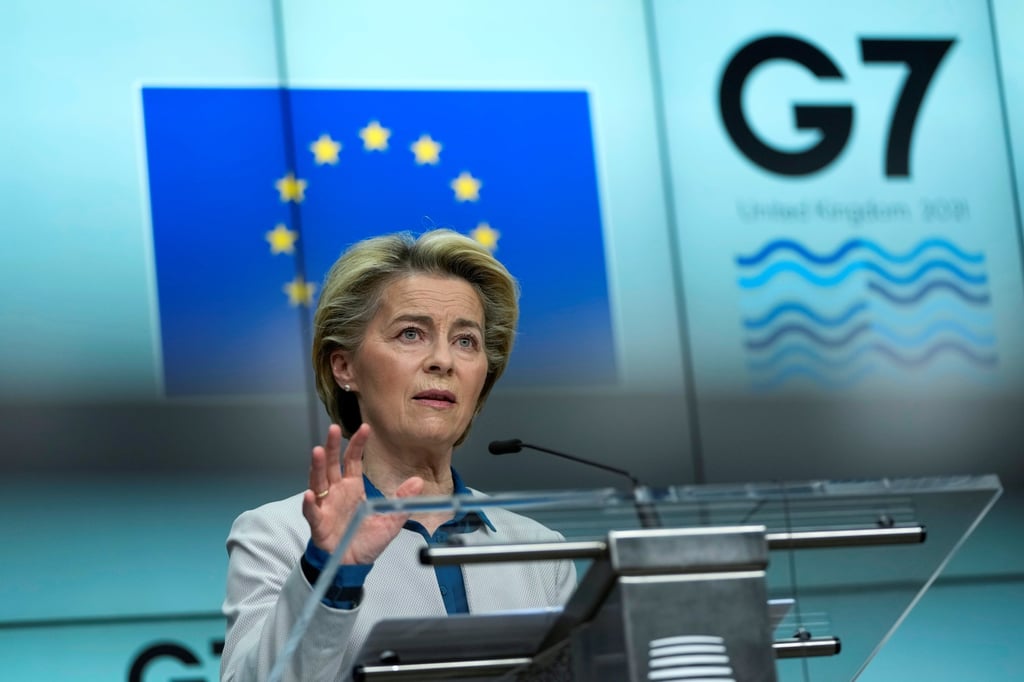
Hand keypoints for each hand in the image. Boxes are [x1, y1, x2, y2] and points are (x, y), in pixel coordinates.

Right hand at [301, 423, 422, 563]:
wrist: (353, 565)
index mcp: (353, 488)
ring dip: (317, 467)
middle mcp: (337, 493)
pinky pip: (313, 512)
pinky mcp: (319, 524)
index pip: (353, 460)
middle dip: (332, 446)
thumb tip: (418, 481)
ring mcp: (326, 507)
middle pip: (332, 465)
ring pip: (318, 482)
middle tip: (333, 429)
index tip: (365, 428)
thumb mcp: (391, 519)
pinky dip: (310, 503)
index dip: (358, 444)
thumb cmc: (367, 540)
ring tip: (318, 451)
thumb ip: (402, 500)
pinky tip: (310, 494)